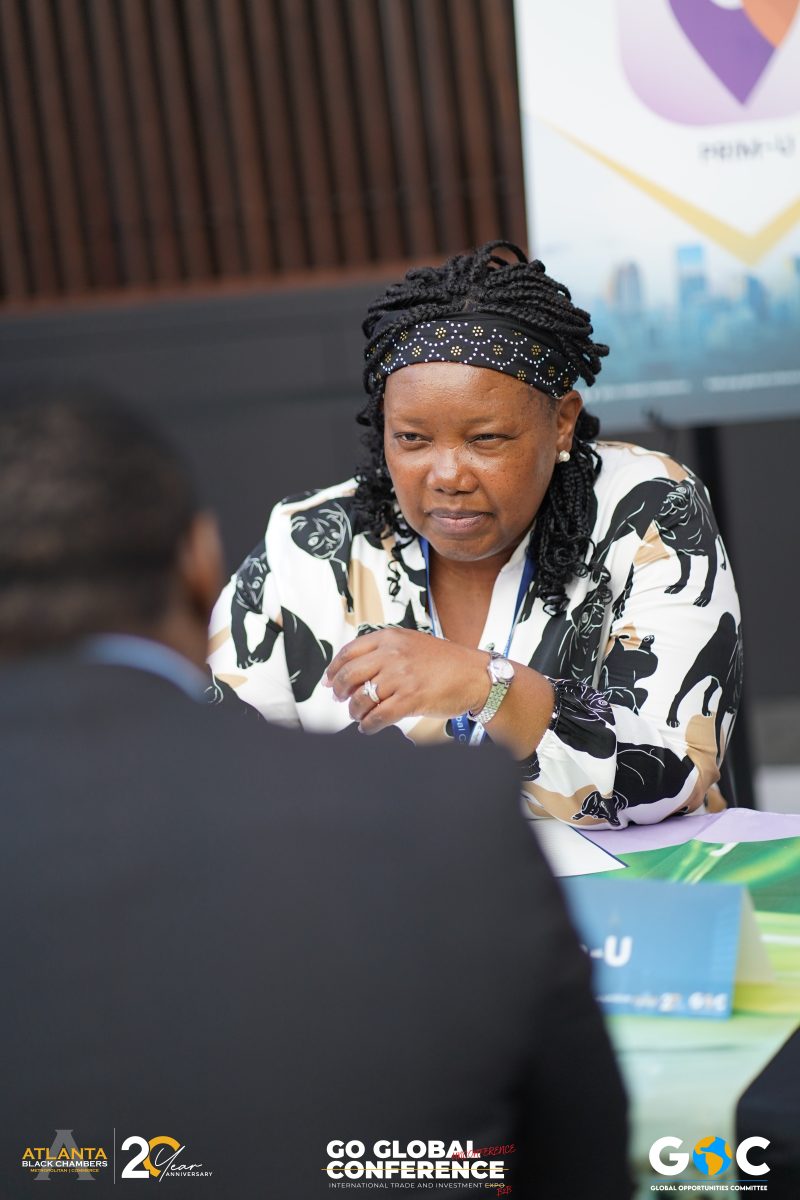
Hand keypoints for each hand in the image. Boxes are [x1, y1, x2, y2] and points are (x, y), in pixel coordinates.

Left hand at [323, 628, 490, 733]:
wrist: (475, 675)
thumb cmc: (445, 662)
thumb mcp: (411, 643)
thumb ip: (383, 652)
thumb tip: (351, 672)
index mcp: (390, 637)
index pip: (348, 652)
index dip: (333, 669)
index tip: (329, 681)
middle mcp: (392, 654)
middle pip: (349, 675)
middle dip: (339, 691)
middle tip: (340, 700)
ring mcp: (401, 677)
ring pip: (361, 699)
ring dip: (355, 711)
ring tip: (358, 715)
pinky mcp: (410, 699)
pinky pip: (377, 716)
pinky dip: (368, 725)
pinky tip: (368, 727)